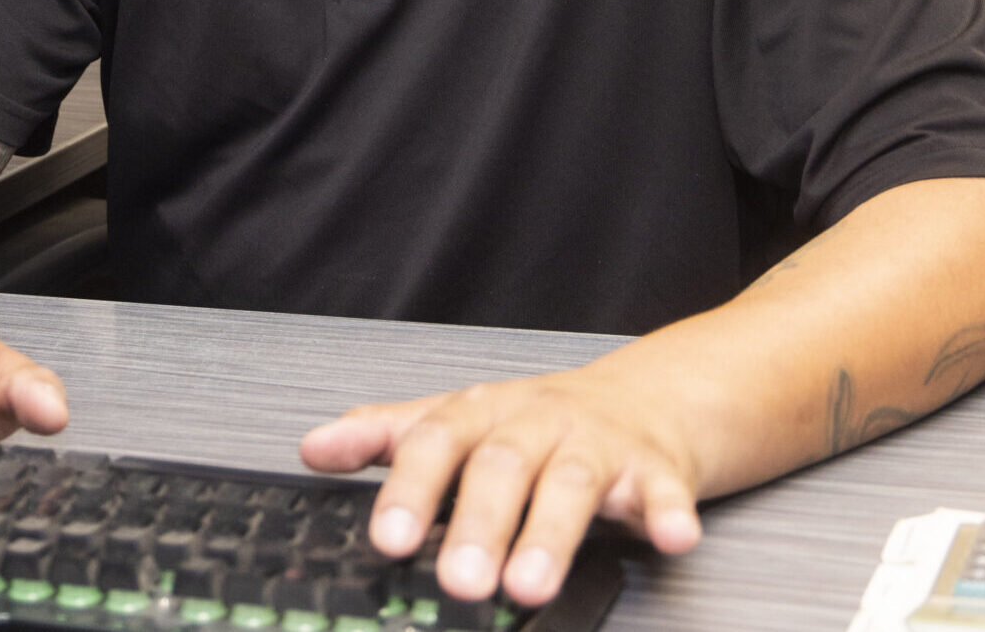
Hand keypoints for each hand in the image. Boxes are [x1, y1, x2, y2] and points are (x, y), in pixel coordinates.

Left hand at [299, 366, 703, 607]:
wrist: (643, 399)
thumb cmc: (539, 422)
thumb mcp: (458, 420)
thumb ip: (387, 435)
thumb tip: (315, 448)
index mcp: (483, 414)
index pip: (437, 443)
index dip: (411, 490)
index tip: (390, 537)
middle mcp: (538, 424)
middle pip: (503, 468)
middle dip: (479, 526)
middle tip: (458, 581)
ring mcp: (596, 445)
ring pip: (571, 485)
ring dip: (550, 536)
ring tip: (529, 584)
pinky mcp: (654, 470)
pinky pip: (663, 491)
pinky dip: (667, 513)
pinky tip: (668, 537)